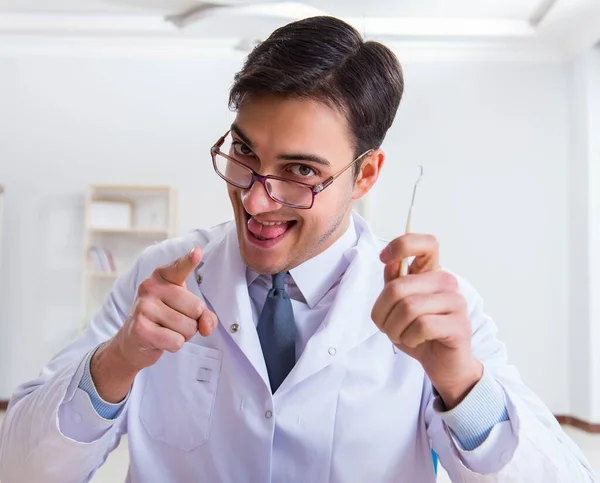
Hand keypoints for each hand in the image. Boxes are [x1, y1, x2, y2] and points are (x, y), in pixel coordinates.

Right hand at [92, 247, 217, 401]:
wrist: (133, 342)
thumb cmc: (164, 320)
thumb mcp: (187, 311)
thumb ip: (204, 315)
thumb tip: (206, 326)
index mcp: (163, 277)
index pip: (179, 267)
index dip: (189, 260)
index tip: (198, 252)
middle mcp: (150, 286)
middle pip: (197, 308)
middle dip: (193, 322)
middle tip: (174, 322)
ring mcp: (143, 306)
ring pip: (188, 327)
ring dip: (183, 335)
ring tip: (166, 330)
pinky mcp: (140, 328)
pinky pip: (176, 341)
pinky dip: (174, 345)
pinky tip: (160, 340)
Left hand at [372, 234, 482, 408]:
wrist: (442, 364)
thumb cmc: (418, 332)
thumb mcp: (398, 306)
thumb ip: (394, 283)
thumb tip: (390, 262)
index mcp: (431, 272)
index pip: (425, 243)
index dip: (401, 245)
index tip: (383, 258)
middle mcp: (446, 282)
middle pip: (399, 286)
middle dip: (382, 312)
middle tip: (386, 326)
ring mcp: (455, 302)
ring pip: (408, 308)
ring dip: (394, 329)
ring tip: (400, 335)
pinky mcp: (459, 324)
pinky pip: (422, 326)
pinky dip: (409, 338)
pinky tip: (415, 341)